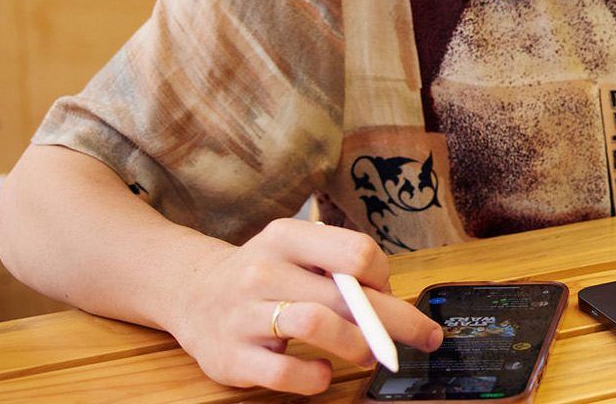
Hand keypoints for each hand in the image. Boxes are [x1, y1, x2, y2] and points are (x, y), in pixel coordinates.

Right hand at [165, 218, 443, 394]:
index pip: (357, 252)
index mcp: (287, 237)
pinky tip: (322, 372)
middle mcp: (263, 270)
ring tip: (369, 354)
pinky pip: (284, 372)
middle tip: (424, 337)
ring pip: (316, 325)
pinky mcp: (231, 357)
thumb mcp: (296, 252)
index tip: (389, 294)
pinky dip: (314, 377)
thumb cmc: (265, 275)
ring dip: (356, 344)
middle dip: (397, 320)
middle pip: (347, 295)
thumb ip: (340, 268)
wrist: (191, 293)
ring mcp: (243, 314)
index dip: (385, 277)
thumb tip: (392, 301)